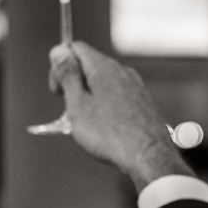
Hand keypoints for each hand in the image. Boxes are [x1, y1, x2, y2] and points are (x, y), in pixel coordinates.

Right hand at [48, 42, 189, 190]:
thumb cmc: (112, 136)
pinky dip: (106, 106)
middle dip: (75, 82)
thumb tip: (59, 51)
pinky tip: (106, 127)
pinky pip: (118, 96)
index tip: (58, 90)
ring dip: (90, 96)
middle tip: (70, 108)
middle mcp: (123, 72)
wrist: (149, 158)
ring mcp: (136, 87)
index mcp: (104, 68)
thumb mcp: (78, 104)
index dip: (60, 66)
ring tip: (87, 122)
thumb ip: (68, 75)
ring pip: (105, 82)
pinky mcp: (144, 103)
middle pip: (90, 65)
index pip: (76, 49)